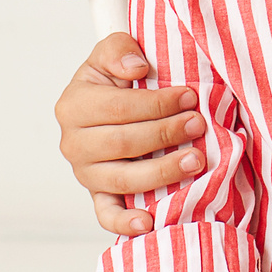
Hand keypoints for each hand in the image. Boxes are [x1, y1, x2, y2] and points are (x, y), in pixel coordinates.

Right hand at [56, 33, 208, 235]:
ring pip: (121, 179)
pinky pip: (107, 215)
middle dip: (165, 133)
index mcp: (73, 106)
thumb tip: (137, 67)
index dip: (156, 104)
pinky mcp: (98, 195)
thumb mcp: (111, 53)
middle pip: (123, 143)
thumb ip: (118, 49)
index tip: (190, 96)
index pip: (118, 108)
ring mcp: (85, 173)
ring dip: (162, 172)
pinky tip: (149, 222)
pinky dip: (125, 222)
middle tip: (198, 125)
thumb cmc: (115, 79)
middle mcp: (74, 143)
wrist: (107, 105)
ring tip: (195, 160)